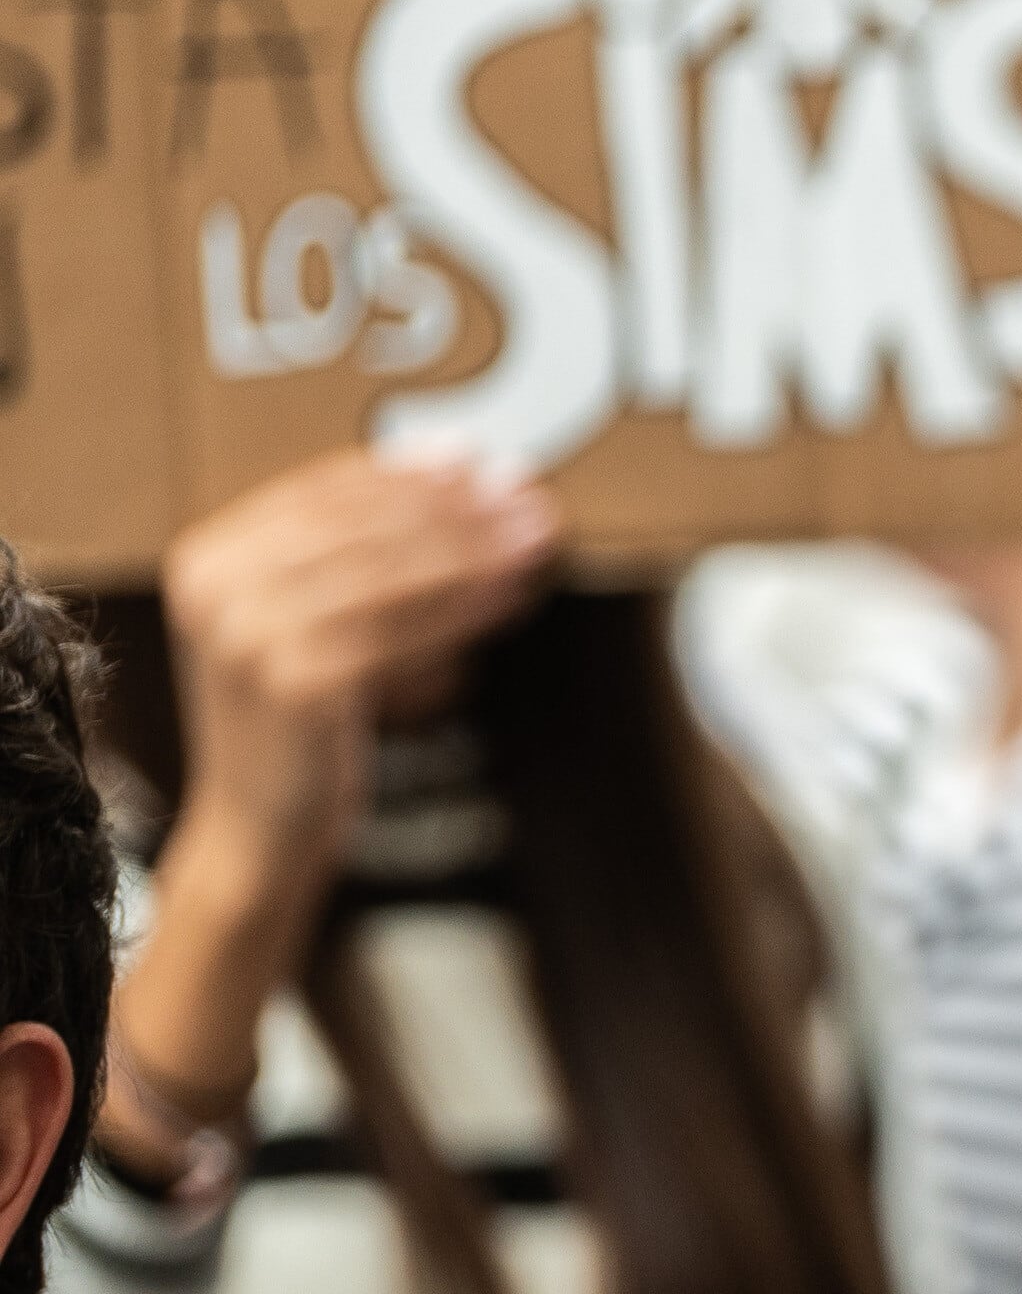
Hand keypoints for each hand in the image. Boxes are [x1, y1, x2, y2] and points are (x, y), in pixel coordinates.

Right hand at [116, 451, 556, 1126]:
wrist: (262, 831)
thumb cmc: (308, 724)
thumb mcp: (318, 624)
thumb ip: (364, 556)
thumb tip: (465, 470)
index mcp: (209, 555)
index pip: (324, 491)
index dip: (409, 474)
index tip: (483, 461)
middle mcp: (213, 584)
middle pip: (361, 523)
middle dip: (453, 507)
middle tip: (530, 494)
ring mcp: (245, 631)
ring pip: (387, 571)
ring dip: (472, 549)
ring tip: (539, 536)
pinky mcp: (292, 678)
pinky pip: (401, 629)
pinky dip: (464, 608)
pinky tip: (514, 595)